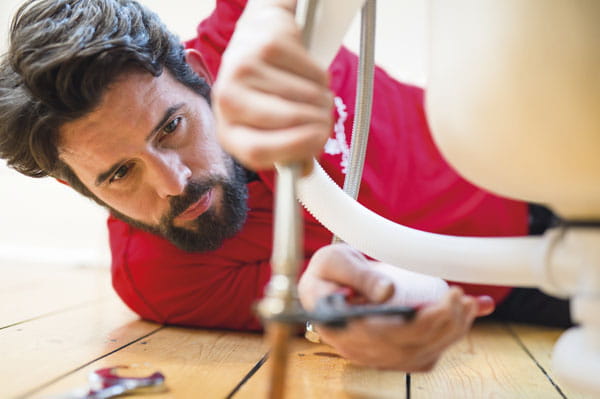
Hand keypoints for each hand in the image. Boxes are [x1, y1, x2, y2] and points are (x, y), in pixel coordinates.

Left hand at [212, 0, 333, 172]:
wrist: (256, 40)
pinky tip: (310, 77)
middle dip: (319, 124)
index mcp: (227, 132)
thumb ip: (289, 156)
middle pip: (289, 119)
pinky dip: (322, 79)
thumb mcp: (269, 133)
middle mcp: (227, 99)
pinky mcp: (268, 45)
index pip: (257, 150)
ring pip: (307, 96)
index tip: (319, 143)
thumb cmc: (264, 96)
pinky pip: (314, 72)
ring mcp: (245, 69)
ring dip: (323, 102)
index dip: (296, 149)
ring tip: (317, 100)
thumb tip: (304, 171)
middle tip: (326, 122)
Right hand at [298, 244, 494, 370]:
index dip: (425, 323)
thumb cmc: (326, 273)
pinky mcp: (390, 353)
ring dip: (452, 332)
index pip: (390, 336)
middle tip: (462, 296)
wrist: (321, 285)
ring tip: (468, 304)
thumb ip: (360, 275)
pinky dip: (448, 338)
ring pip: (423, 354)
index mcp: (343, 328)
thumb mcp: (335, 262)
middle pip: (413, 348)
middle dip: (446, 324)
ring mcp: (376, 356)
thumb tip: (388, 291)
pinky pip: (424, 354)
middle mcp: (360, 350)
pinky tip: (464, 317)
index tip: (447, 301)